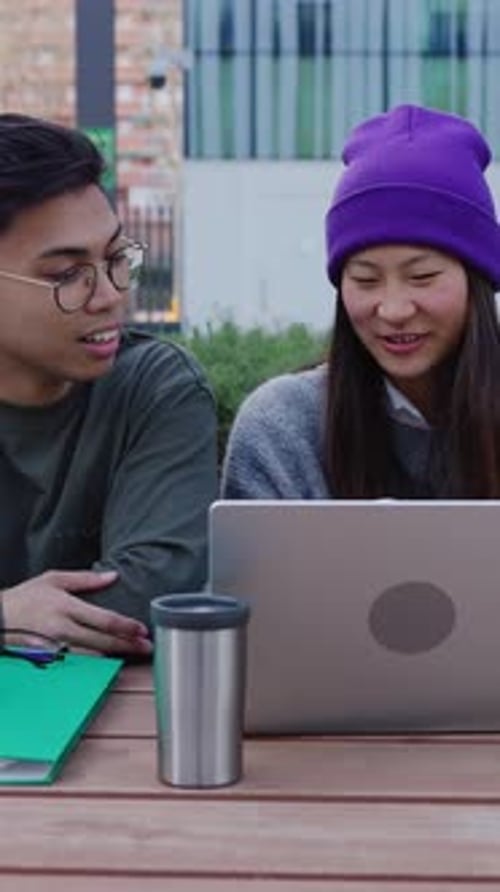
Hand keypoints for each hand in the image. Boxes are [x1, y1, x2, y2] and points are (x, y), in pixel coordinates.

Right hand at [1, 569, 151, 656]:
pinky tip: (107, 659)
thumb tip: (112, 576)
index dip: (126, 627)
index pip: (104, 620)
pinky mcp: (49, 660)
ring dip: (113, 656)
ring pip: (92, 657)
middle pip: (102, 642)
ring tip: (133, 652)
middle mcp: (62, 629)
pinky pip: (77, 664)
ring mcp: (55, 648)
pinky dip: (94, 663)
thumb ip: (85, 579)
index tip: (142, 630)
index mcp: (66, 606)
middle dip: (128, 645)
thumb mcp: (53, 579)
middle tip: (147, 647)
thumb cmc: (25, 597)